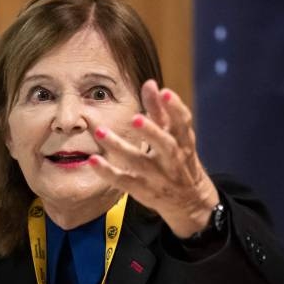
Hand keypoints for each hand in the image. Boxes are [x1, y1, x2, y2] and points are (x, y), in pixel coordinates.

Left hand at [88, 80, 219, 237]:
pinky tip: (93, 160)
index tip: (164, 91)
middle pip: (165, 145)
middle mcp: (172, 160)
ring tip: (101, 132)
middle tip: (135, 118)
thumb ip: (160, 110)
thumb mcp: (174, 136)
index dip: (175, 107)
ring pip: (138, 162)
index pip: (182, 123)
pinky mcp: (142, 189)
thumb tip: (150, 83)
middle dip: (151, 131)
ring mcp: (157, 176)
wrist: (189, 200)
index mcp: (183, 142)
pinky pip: (124, 181)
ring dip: (119, 147)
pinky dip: (108, 172)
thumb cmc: (179, 159)